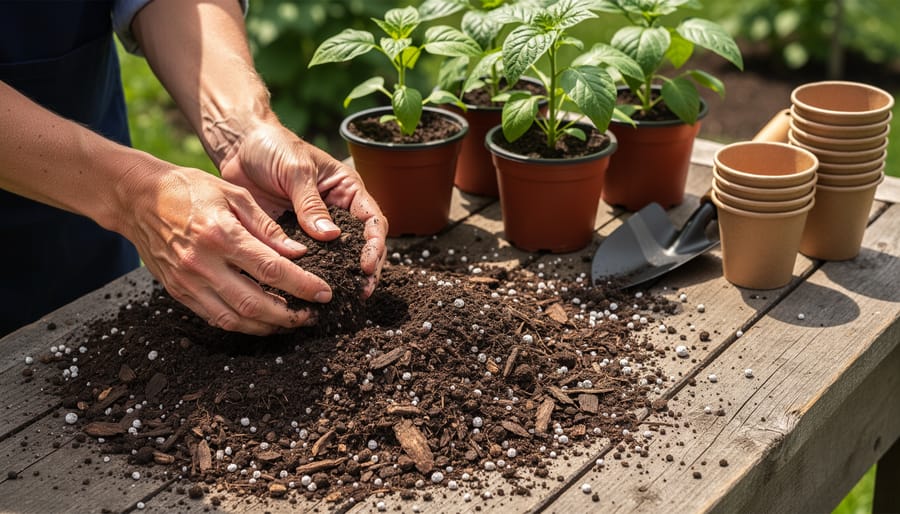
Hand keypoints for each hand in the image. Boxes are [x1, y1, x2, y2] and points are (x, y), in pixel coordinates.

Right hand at [121, 161, 332, 335]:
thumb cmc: (190, 189)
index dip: (302, 286)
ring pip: (234, 318)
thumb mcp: (234, 195)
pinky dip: (242, 324)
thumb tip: (298, 255)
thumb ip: (267, 227)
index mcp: (222, 234)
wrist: (138, 197)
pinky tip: (261, 320)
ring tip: (291, 321)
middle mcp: (203, 263)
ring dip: (267, 326)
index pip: (272, 269)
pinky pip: (215, 318)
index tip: (324, 294)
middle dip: (289, 315)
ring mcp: (188, 281)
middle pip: (254, 302)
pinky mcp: (178, 291)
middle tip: (312, 315)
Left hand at [218, 122, 387, 298]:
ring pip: (336, 258)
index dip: (374, 245)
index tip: (366, 265)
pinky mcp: (292, 238)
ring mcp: (314, 228)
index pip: (372, 220)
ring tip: (342, 299)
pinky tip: (308, 292)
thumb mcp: (296, 170)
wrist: (239, 147)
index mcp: (347, 190)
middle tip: (360, 291)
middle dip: (364, 269)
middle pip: (361, 245)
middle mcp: (336, 212)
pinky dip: (309, 276)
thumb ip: (310, 203)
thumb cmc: (272, 147)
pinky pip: (305, 261)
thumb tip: (330, 236)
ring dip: (341, 277)